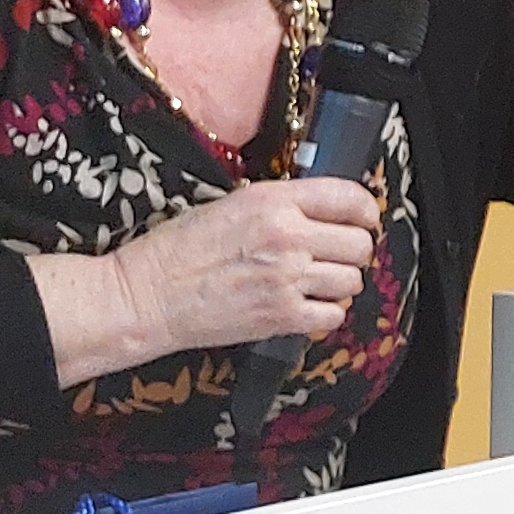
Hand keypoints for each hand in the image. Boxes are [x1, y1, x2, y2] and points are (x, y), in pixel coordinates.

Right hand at [98, 176, 382, 361]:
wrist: (147, 294)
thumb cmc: (178, 249)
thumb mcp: (230, 204)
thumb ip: (279, 205)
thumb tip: (321, 211)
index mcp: (274, 201)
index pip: (350, 197)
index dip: (366, 211)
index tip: (364, 220)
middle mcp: (288, 236)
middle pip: (359, 243)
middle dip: (354, 250)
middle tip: (336, 256)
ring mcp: (288, 278)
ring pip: (352, 280)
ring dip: (340, 283)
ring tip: (318, 282)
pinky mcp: (282, 315)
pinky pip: (334, 315)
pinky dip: (327, 313)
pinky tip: (308, 306)